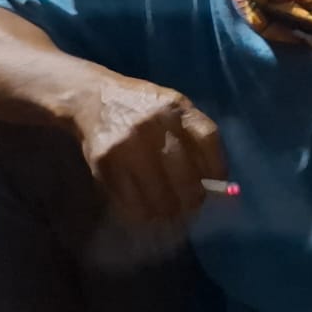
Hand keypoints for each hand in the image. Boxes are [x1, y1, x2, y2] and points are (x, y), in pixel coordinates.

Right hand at [70, 75, 226, 223]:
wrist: (93, 98)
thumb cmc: (141, 106)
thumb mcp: (171, 107)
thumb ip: (191, 134)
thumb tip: (213, 177)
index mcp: (176, 107)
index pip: (208, 139)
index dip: (216, 166)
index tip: (218, 184)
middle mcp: (154, 124)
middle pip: (184, 174)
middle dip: (192, 198)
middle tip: (192, 205)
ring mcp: (128, 144)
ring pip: (157, 192)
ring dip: (168, 210)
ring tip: (170, 212)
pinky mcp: (105, 162)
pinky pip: (129, 198)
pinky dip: (141, 211)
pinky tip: (147, 212)